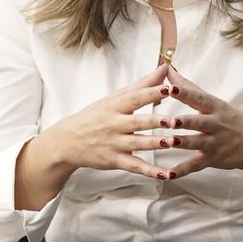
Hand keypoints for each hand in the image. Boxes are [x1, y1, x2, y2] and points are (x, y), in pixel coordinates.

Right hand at [39, 63, 174, 179]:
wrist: (68, 142)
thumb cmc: (96, 116)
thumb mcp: (114, 98)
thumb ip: (142, 84)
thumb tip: (165, 67)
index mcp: (115, 106)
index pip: (135, 98)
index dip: (152, 93)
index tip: (169, 89)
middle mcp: (115, 124)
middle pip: (138, 122)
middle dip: (156, 121)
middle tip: (174, 120)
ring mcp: (115, 144)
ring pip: (138, 144)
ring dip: (155, 144)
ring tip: (173, 142)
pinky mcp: (115, 161)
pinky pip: (135, 166)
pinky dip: (150, 172)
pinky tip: (166, 175)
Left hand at [165, 69, 242, 219]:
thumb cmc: (233, 119)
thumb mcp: (216, 102)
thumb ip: (190, 88)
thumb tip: (169, 70)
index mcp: (215, 107)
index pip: (198, 98)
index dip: (184, 93)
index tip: (170, 87)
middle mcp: (215, 124)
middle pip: (197, 122)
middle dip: (183, 121)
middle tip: (168, 120)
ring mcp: (215, 143)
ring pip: (196, 143)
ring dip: (181, 143)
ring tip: (167, 142)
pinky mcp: (213, 159)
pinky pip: (196, 165)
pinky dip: (182, 170)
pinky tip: (168, 175)